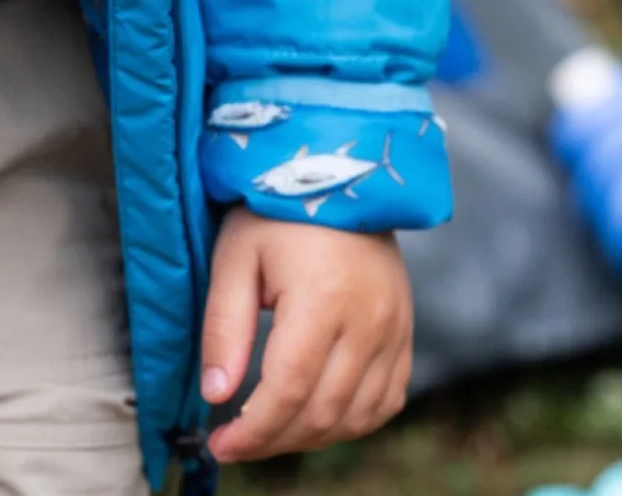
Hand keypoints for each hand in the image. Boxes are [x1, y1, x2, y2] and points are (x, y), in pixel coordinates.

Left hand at [198, 207, 412, 462]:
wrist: (343, 176)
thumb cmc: (279, 212)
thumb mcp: (236, 258)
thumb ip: (225, 328)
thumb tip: (216, 396)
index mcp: (323, 299)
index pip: (288, 390)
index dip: (254, 430)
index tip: (221, 445)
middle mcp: (368, 321)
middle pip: (323, 412)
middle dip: (275, 440)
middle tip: (236, 444)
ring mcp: (395, 329)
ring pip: (357, 416)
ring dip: (310, 437)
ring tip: (270, 432)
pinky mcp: (405, 332)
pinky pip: (387, 401)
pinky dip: (351, 422)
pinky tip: (316, 417)